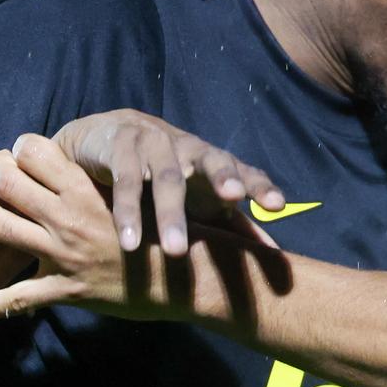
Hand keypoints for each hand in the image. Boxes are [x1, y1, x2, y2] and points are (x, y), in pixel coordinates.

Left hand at [0, 134, 274, 322]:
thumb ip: (106, 184)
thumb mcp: (136, 198)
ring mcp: (64, 255)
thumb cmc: (168, 234)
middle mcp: (69, 218)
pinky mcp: (66, 289)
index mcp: (88, 191)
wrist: (188, 275)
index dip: (20, 148)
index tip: (16, 151)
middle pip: (10, 183)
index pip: (36, 153)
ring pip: (1, 228)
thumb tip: (85, 165)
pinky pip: (17, 300)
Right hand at [52, 109, 284, 255]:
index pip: (243, 171)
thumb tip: (273, 253)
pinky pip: (126, 183)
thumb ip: (235, 224)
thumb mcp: (200, 197)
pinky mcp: (121, 149)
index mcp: (214, 162)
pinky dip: (128, 213)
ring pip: (167, 178)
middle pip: (211, 162)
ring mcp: (155, 144)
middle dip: (224, 177)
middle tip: (233, 197)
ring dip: (170, 214)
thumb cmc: (168, 172)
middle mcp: (190, 149)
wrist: (108, 134)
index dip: (260, 186)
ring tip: (176, 251)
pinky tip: (130, 242)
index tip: (277, 206)